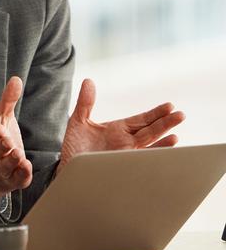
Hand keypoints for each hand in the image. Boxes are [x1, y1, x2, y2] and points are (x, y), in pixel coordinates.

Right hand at [0, 76, 33, 198]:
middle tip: (9, 142)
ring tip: (19, 154)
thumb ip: (9, 100)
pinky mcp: (14, 180)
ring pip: (4, 166)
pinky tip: (26, 167)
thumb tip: (16, 79)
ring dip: (11, 160)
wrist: (2, 169)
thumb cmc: (4, 139)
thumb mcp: (5, 117)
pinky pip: (17, 179)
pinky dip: (21, 174)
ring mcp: (4, 168)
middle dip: (1, 147)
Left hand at [57, 78, 184, 173]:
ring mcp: (126, 155)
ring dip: (162, 141)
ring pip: (149, 146)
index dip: (155, 113)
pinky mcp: (122, 167)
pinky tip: (164, 154)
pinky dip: (152, 159)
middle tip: (180, 114)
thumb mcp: (78, 121)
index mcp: (117, 129)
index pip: (141, 120)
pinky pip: (142, 162)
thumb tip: (89, 81)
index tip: (170, 106)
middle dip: (165, 123)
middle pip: (149, 130)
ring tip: (176, 135)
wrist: (69, 169)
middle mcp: (125, 142)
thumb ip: (85, 102)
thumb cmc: (74, 147)